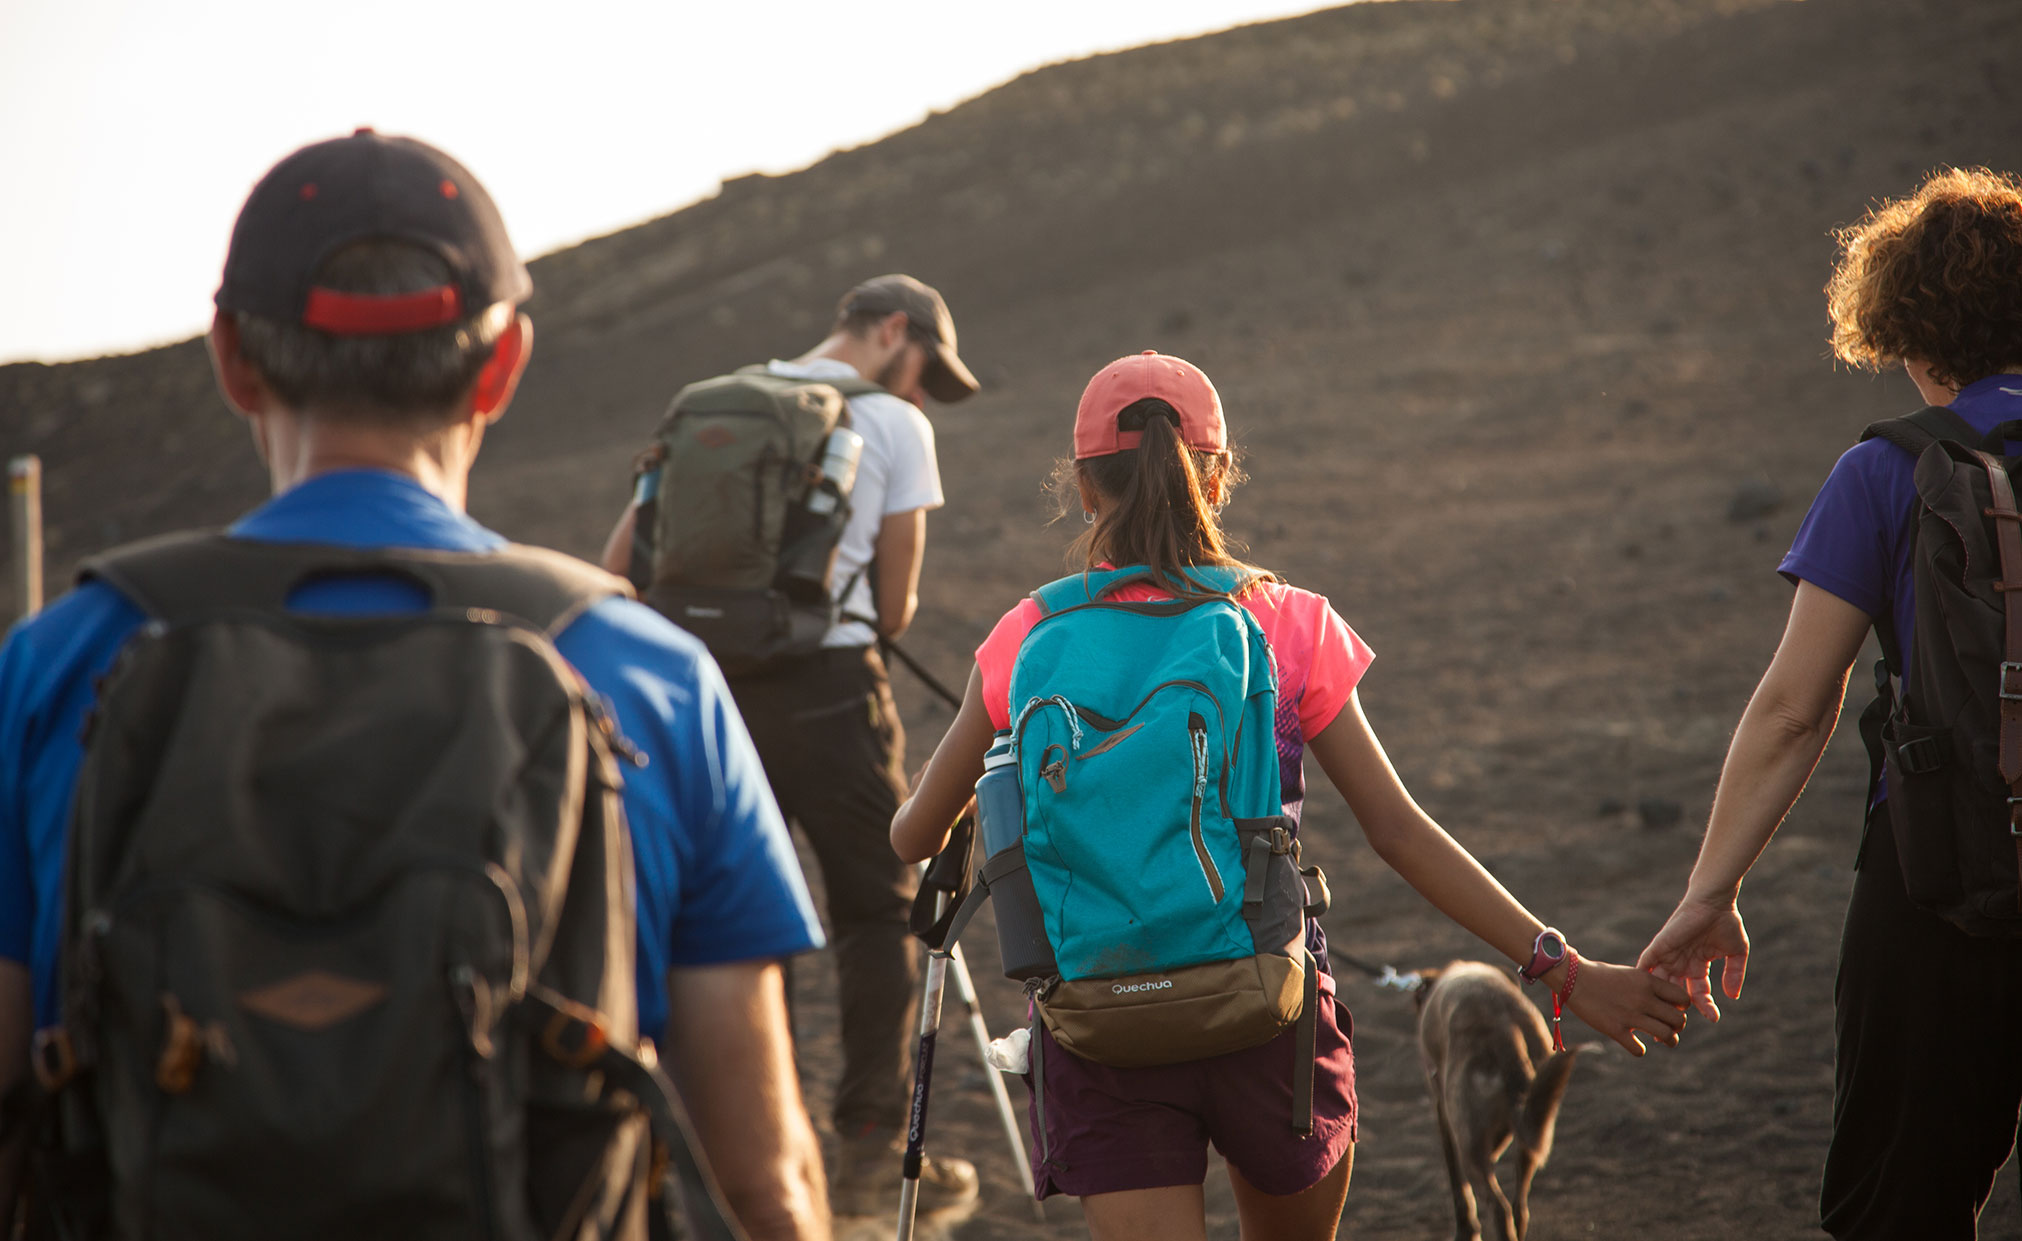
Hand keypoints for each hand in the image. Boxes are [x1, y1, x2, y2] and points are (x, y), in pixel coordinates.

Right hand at [1563, 957, 1688, 1055]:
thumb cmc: (1600, 974)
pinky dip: (1639, 1050)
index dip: (1682, 1007)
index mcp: (1647, 982)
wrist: (1572, 978)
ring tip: (1664, 1040)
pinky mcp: (1615, 1030)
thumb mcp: (1630, 973)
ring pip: (1666, 1036)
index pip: (1683, 998)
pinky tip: (1635, 1045)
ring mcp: (1630, 1015)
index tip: (1674, 1009)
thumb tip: (1665, 1000)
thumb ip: (1648, 986)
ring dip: (1669, 1040)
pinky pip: (1638, 1050)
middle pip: (1679, 1019)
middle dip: (1678, 1026)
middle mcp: (1643, 999)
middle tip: (1671, 1027)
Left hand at [1637, 893, 1747, 1021]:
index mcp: (1698, 964)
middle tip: (1669, 1033)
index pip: (1698, 992)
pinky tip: (1639, 995)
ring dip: (1656, 1001)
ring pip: (1659, 984)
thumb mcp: (1735, 953)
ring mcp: (1669, 955)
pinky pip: (1646, 964)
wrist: (1714, 901)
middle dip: (1672, 1012)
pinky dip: (1642, 978)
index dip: (1705, 1006)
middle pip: (1674, 993)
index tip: (1714, 1018)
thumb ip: (1734, 974)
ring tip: (1654, 1019)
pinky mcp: (1660, 946)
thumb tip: (1733, 997)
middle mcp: (1681, 962)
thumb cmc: (1726, 922)